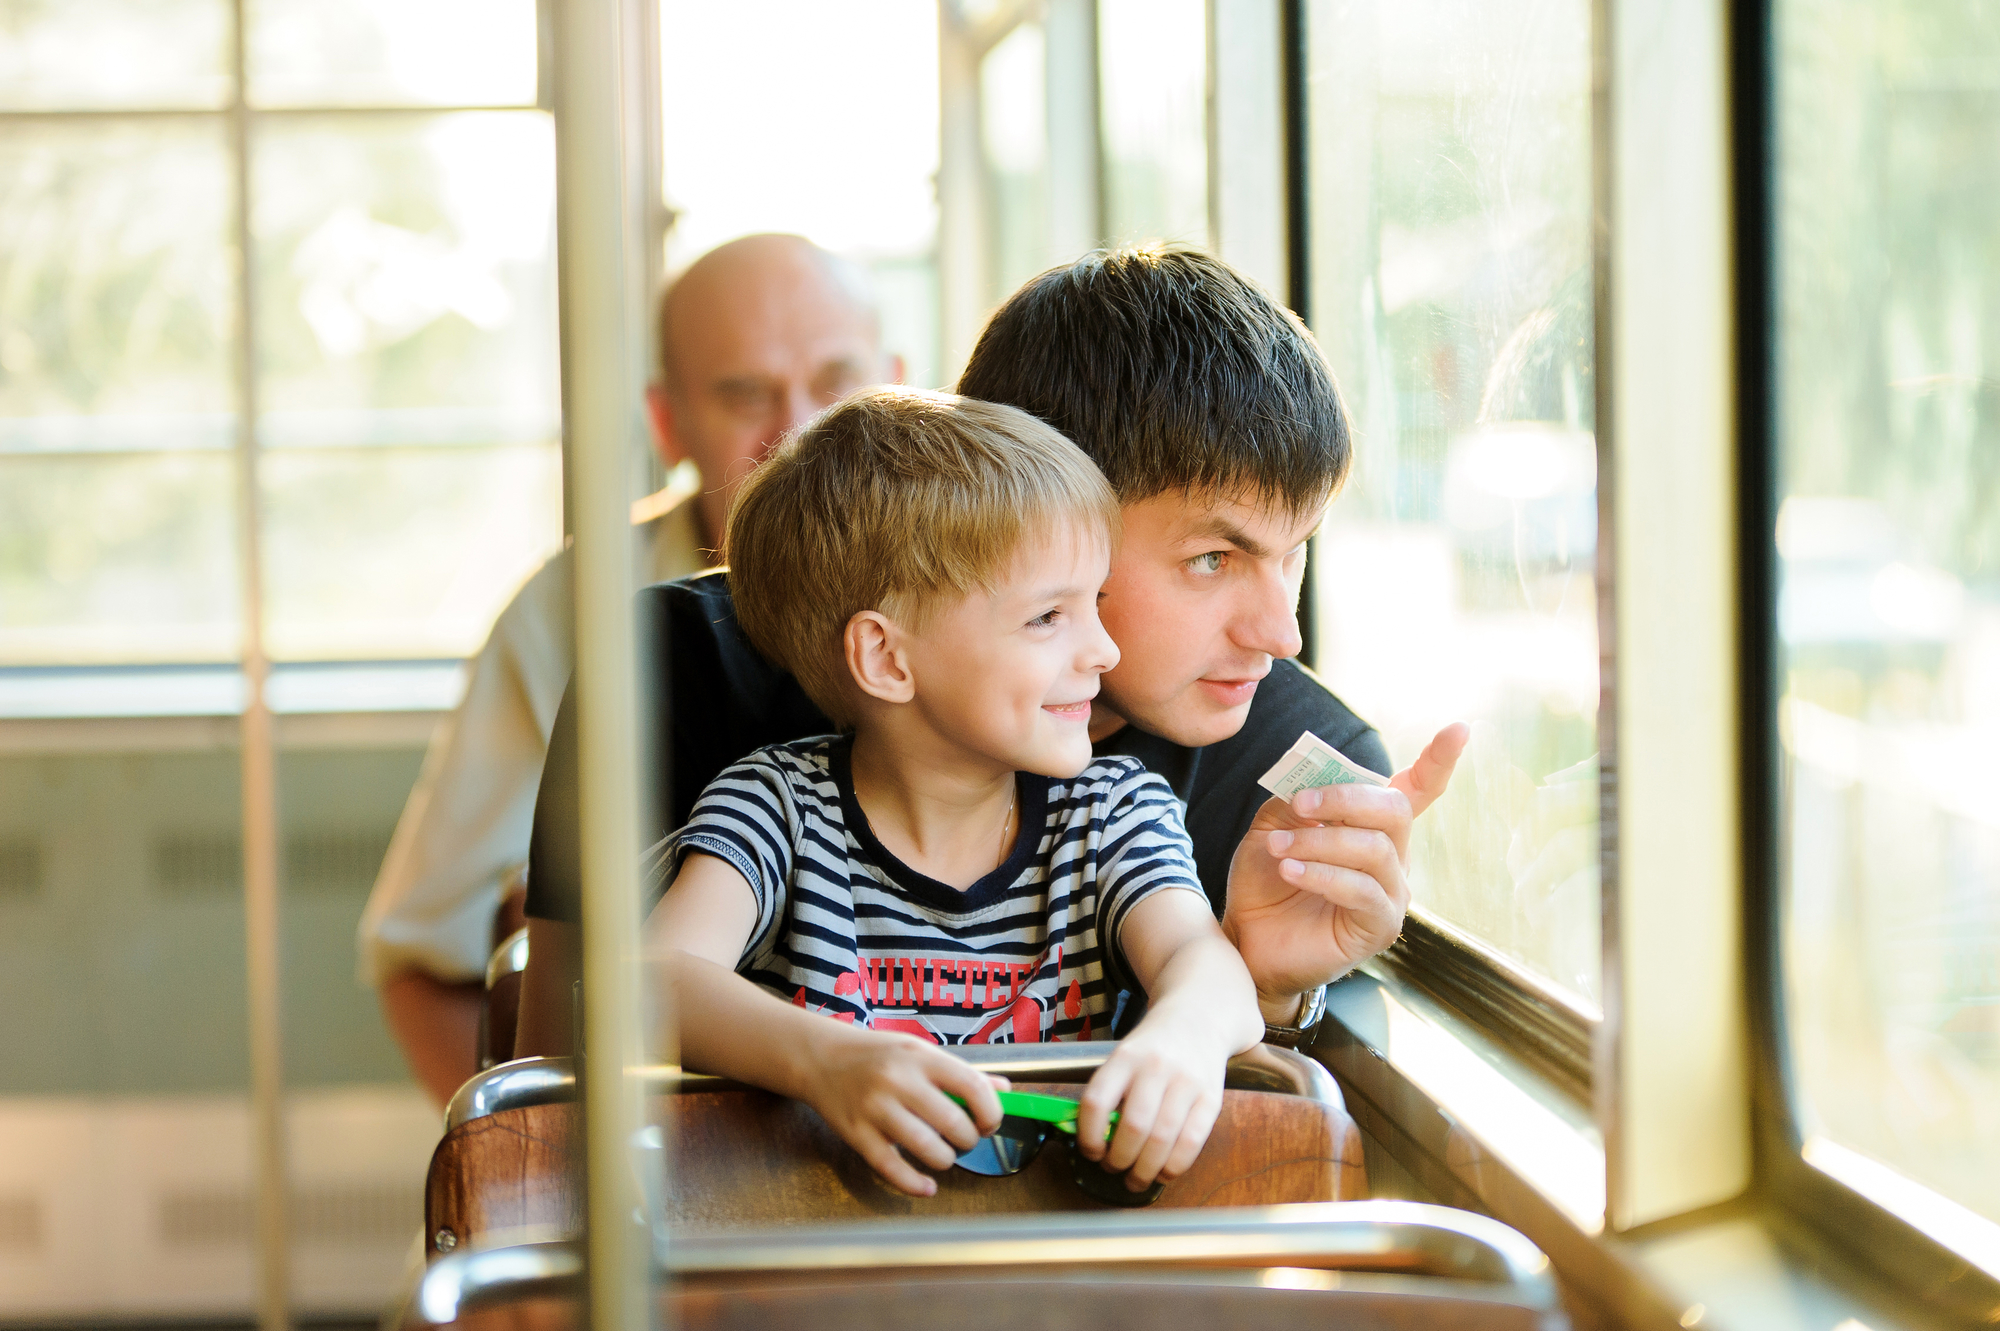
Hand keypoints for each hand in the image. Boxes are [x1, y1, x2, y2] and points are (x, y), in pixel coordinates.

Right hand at [801, 1027, 1005, 1196]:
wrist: (822, 1058)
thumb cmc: (879, 1055)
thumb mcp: (921, 1052)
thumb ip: (962, 1073)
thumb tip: (1004, 1090)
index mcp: (921, 1057)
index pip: (972, 1086)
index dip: (991, 1112)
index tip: (990, 1122)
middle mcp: (898, 1081)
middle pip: (953, 1123)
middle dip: (969, 1139)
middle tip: (965, 1138)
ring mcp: (875, 1109)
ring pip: (927, 1149)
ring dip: (946, 1159)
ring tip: (944, 1154)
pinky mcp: (857, 1135)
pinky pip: (892, 1169)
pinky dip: (915, 1185)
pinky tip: (927, 1187)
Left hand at [1073, 1020, 1226, 1191]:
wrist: (1200, 1018)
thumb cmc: (1154, 1047)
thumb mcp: (1124, 1056)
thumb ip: (1109, 1092)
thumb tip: (1093, 1140)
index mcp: (1125, 1056)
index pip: (1097, 1101)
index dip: (1089, 1135)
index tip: (1091, 1151)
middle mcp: (1155, 1067)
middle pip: (1133, 1127)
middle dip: (1118, 1159)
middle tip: (1113, 1168)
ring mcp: (1186, 1082)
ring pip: (1162, 1139)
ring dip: (1145, 1170)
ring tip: (1136, 1178)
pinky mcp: (1211, 1098)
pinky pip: (1192, 1142)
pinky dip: (1174, 1166)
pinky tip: (1163, 1172)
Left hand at [1223, 723, 1468, 1015]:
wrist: (1250, 939)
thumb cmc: (1266, 881)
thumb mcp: (1273, 827)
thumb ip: (1297, 799)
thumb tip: (1312, 780)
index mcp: (1374, 826)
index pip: (1418, 788)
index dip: (1439, 760)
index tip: (1459, 729)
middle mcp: (1394, 857)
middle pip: (1394, 809)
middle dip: (1345, 798)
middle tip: (1300, 805)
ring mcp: (1392, 893)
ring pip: (1373, 848)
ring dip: (1319, 842)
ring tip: (1278, 848)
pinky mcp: (1380, 926)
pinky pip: (1362, 889)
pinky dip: (1321, 874)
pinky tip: (1290, 871)